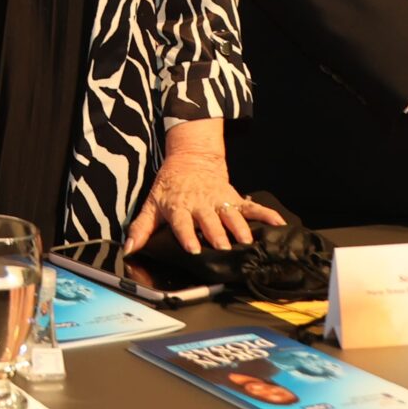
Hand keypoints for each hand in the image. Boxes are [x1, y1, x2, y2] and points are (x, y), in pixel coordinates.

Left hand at [125, 132, 282, 255]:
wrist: (190, 160)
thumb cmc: (170, 187)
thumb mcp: (151, 205)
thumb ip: (140, 228)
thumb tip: (129, 248)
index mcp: (179, 207)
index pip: (182, 223)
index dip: (187, 235)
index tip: (194, 248)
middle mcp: (200, 205)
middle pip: (209, 221)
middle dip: (217, 234)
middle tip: (224, 247)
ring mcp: (219, 201)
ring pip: (231, 214)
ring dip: (240, 227)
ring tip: (247, 240)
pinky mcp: (234, 198)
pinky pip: (253, 207)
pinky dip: (266, 214)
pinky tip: (278, 223)